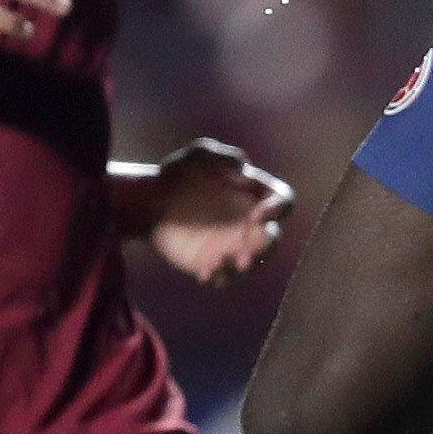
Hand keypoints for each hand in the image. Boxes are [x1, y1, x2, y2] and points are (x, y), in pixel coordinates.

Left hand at [135, 139, 293, 287]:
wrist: (150, 202)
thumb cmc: (179, 174)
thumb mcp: (197, 156)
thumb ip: (221, 156)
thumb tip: (242, 167)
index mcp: (253, 193)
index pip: (282, 201)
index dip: (277, 209)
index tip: (256, 215)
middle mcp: (249, 221)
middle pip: (272, 238)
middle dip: (262, 247)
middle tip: (241, 252)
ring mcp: (233, 243)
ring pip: (253, 261)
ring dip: (243, 267)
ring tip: (218, 265)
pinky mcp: (216, 261)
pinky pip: (226, 276)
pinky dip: (219, 277)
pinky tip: (203, 272)